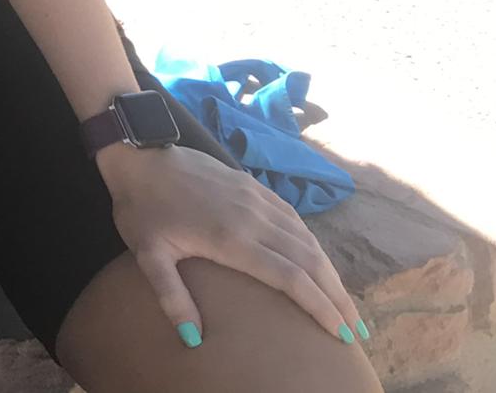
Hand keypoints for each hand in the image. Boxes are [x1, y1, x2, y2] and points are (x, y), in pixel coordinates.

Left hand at [97, 143, 367, 346]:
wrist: (138, 155)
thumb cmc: (140, 208)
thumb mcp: (147, 255)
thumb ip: (171, 296)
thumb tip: (192, 339)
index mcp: (232, 239)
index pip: (291, 278)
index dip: (321, 307)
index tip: (341, 334)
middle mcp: (254, 218)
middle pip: (310, 261)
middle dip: (338, 297)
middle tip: (357, 330)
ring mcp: (256, 198)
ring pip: (307, 239)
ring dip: (330, 272)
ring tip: (344, 303)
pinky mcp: (252, 185)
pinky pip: (293, 218)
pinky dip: (313, 244)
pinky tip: (319, 261)